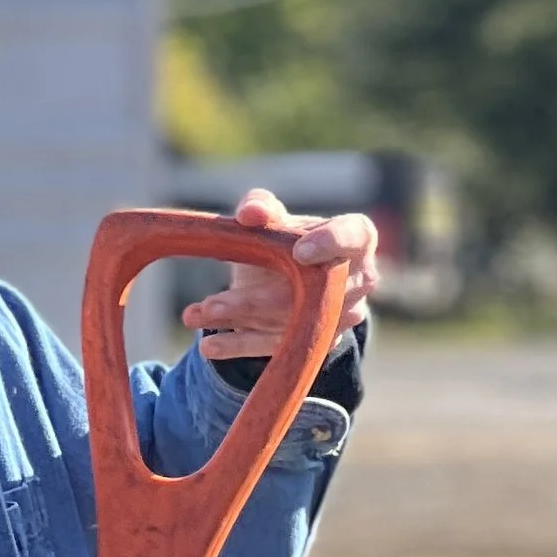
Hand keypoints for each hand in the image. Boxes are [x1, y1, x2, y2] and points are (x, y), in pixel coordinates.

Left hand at [181, 187, 378, 360]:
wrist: (285, 278)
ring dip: (242, 322)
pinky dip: (240, 345)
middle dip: (260, 300)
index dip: (331, 243)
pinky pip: (280, 349)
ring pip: (291, 324)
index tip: (299, 251)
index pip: (354, 237)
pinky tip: (209, 345)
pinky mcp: (318, 345)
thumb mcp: (273, 220)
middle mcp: (357, 281)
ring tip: (199, 314)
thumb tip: (250, 213)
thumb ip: (261, 207)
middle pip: (312, 293)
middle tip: (214, 301)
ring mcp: (340, 317)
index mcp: (356, 238)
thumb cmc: (287, 240)